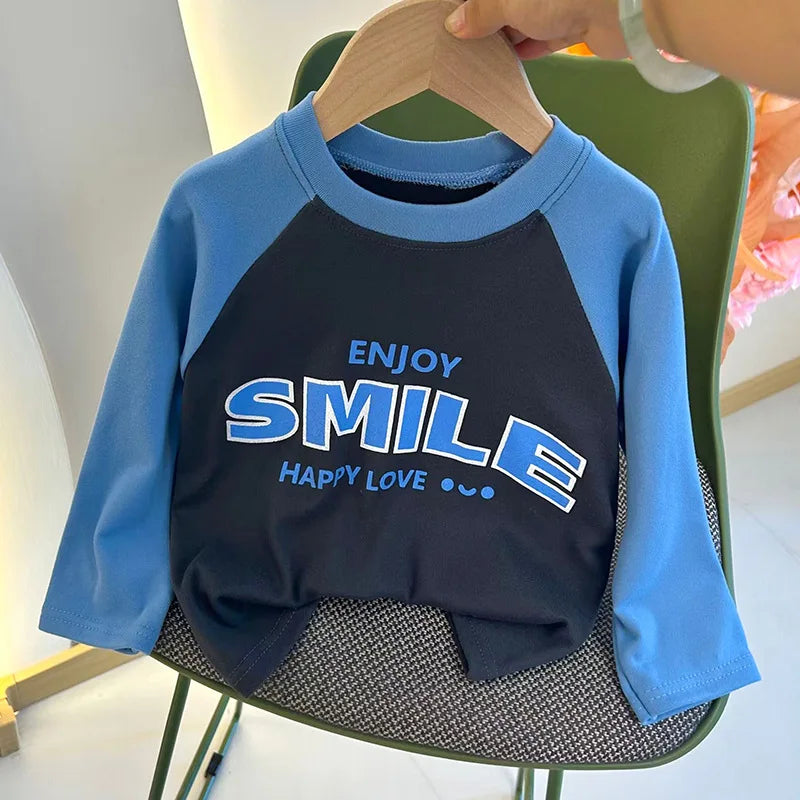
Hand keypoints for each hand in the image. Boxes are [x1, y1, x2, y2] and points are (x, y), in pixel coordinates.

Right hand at [444, 0, 628, 59]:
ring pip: (527, 18)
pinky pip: (547, 36)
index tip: (454, 20)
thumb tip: (456, 24)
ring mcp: (561, 1)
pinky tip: (513, 61)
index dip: (471, 5)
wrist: (619, 7)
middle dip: (488, 21)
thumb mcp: (508, 0)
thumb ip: (481, 12)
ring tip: (484, 55)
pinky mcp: (577, 21)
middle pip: (508, 2)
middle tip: (465, 42)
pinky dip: (530, 48)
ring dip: (507, 37)